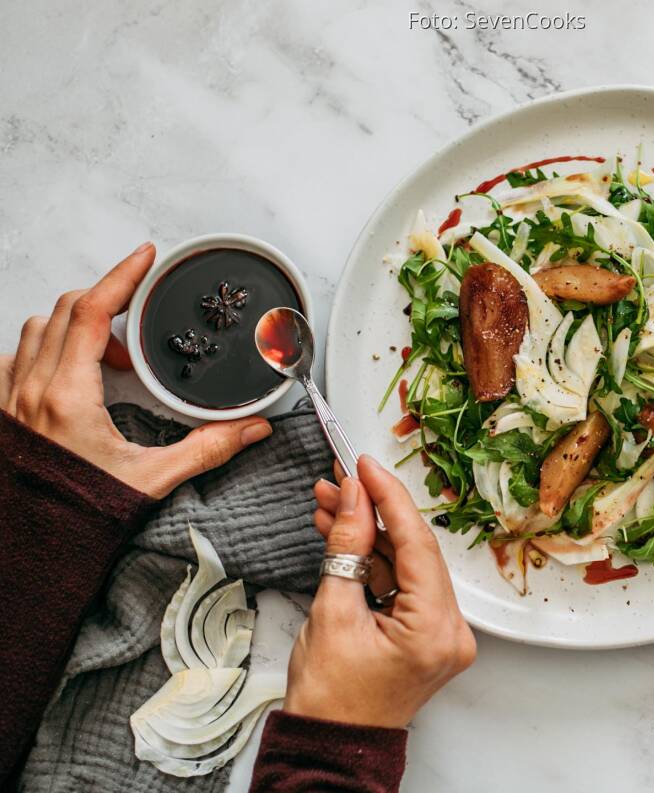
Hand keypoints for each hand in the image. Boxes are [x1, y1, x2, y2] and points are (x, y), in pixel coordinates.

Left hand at [0, 242, 273, 498]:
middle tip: (138, 315)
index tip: (145, 257)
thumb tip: (252, 429)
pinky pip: (14, 358)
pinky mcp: (3, 410)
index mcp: (67, 396)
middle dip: (105, 301)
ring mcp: (10, 398)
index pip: (91, 312)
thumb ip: (207, 449)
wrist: (34, 547)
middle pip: (64, 310)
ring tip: (109, 355)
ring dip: (73, 325)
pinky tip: (65, 371)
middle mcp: (31, 389)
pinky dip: (43, 348)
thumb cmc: (81, 512)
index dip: (122, 276)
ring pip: (36, 329)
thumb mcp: (152, 478)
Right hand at [284, 455, 475, 727]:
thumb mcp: (331, 614)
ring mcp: (441, 634)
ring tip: (330, 503)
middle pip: (413, 551)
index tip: (364, 466)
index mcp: (436, 631)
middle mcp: (450, 632)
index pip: (416, 544)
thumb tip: (352, 499)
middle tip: (341, 481)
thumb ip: (345, 548)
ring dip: (366, 535)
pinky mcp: (426, 634)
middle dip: (372, 513)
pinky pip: (400, 584)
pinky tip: (343, 535)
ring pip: (404, 564)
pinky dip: (371, 561)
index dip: (388, 498)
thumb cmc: (330, 703)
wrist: (329, 747)